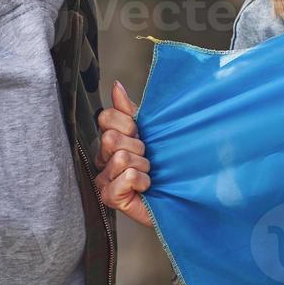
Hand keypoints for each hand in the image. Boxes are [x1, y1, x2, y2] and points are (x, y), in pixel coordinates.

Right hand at [96, 81, 153, 225]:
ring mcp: (104, 179)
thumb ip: (129, 110)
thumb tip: (116, 86)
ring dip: (143, 167)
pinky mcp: (110, 197)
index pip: (106, 118)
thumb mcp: (150, 132)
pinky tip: (145, 187)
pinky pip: (127, 177)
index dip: (128, 124)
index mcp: (110, 140)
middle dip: (138, 147)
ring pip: (121, 158)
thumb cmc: (164, 167)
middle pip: (111, 138)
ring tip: (148, 175)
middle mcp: (103, 159)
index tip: (141, 136)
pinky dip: (142, 181)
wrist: (180, 197)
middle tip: (147, 158)